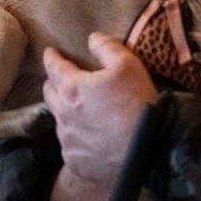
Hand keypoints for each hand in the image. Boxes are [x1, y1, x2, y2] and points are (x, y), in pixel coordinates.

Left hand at [43, 32, 156, 184]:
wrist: (150, 151)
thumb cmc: (138, 103)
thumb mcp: (128, 65)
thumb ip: (107, 47)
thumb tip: (92, 38)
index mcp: (72, 89)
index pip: (53, 67)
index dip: (51, 57)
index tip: (50, 52)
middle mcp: (63, 116)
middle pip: (49, 94)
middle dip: (54, 83)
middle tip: (63, 80)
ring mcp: (67, 142)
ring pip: (59, 121)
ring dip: (66, 112)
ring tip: (82, 111)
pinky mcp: (75, 162)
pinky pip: (70, 146)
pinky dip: (77, 138)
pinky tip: (91, 138)